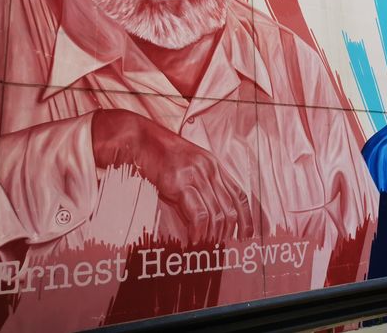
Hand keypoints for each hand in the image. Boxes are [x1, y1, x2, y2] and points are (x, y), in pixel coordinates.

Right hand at [91, 109, 253, 243]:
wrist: (140, 139)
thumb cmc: (160, 155)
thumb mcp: (188, 166)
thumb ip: (201, 183)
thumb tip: (208, 213)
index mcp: (214, 165)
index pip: (239, 193)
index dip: (246, 216)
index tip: (246, 233)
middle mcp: (209, 169)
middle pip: (229, 207)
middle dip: (228, 231)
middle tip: (221, 246)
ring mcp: (196, 176)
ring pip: (216, 213)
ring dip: (213, 235)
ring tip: (207, 247)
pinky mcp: (180, 183)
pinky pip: (198, 214)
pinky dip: (199, 231)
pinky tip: (194, 239)